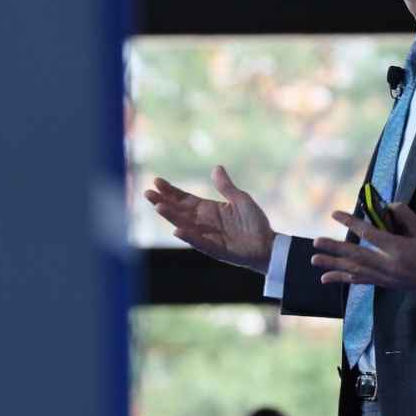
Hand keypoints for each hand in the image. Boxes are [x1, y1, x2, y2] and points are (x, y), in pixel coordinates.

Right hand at [143, 166, 275, 273]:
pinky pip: (199, 242)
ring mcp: (207, 236)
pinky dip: (188, 236)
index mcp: (208, 209)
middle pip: (178, 211)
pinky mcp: (215, 249)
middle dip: (163, 202)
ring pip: (184, 225)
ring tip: (157, 206)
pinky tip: (177, 229)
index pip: (184, 199)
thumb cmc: (254, 222)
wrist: (268, 244)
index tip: (157, 181)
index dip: (171, 191)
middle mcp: (203, 222)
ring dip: (170, 216)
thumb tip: (216, 167)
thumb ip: (226, 187)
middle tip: (147, 193)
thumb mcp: (240, 199)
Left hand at [309, 203, 415, 292]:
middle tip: (316, 242)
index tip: (336, 214)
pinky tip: (327, 277)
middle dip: (335, 249)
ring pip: (354, 271)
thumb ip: (405, 216)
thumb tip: (387, 206)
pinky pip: (359, 281)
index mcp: (398, 249)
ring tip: (314, 260)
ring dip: (333, 265)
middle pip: (356, 256)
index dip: (351, 223)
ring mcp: (385, 277)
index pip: (369, 235)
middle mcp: (388, 265)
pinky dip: (342, 279)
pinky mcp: (384, 284)